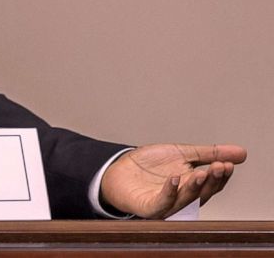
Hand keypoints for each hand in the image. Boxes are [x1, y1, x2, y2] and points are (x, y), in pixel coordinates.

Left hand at [100, 143, 246, 218]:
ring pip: (185, 200)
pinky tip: (173, 180)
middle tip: (219, 167)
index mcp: (192, 188)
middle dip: (211, 181)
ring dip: (194, 186)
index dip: (221, 176)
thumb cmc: (150, 166)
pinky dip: (169, 193)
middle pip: (202, 194)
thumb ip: (210, 154)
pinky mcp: (148, 207)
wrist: (118, 170)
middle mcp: (182, 200)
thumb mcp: (182, 153)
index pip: (212, 185)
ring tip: (200, 172)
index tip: (228, 163)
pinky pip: (161, 203)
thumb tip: (242, 153)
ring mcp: (165, 205)